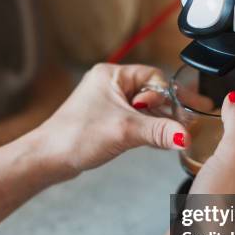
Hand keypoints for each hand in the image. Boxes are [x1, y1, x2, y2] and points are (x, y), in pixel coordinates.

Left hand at [38, 64, 190, 175]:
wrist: (48, 158)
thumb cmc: (74, 136)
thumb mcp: (125, 131)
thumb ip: (159, 131)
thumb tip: (185, 135)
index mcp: (112, 76)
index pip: (155, 77)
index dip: (170, 96)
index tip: (183, 113)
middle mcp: (110, 86)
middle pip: (152, 93)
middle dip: (168, 110)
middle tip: (186, 124)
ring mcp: (108, 104)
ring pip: (145, 109)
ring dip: (159, 122)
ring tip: (173, 135)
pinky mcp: (107, 121)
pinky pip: (136, 121)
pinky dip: (148, 130)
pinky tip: (159, 141)